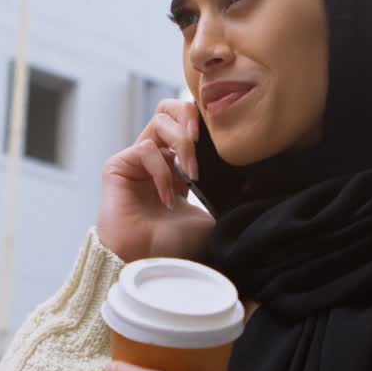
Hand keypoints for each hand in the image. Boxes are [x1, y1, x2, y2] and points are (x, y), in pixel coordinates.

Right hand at [97, 99, 215, 262]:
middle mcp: (158, 157)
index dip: (204, 121)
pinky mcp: (118, 165)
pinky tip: (167, 197)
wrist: (152, 262)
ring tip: (192, 172)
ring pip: (160, 121)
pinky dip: (162, 170)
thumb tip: (253, 176)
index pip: (189, 124)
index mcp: (179, 166)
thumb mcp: (213, 213)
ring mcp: (137, 160)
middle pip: (170, 108)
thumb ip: (226, 190)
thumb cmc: (179, 244)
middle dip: (189, 114)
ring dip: (182, 142)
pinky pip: (145, 148)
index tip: (223, 136)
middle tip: (202, 137)